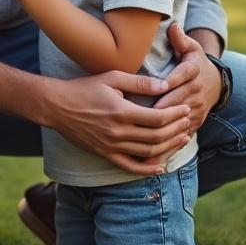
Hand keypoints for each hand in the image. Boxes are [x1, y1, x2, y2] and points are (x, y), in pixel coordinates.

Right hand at [43, 70, 193, 174]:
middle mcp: (118, 132)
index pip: (157, 118)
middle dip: (176, 130)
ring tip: (182, 139)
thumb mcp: (112, 77)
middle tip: (188, 122)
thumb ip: (139, 83)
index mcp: (121, 111)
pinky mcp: (104, 154)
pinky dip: (147, 169)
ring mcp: (111, 146)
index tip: (185, 108)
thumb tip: (165, 85)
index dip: (175, 115)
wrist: (57, 106)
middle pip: (156, 136)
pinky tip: (160, 166)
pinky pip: (129, 166)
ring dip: (168, 147)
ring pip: (147, 152)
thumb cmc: (84, 88)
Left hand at [154, 24, 221, 134]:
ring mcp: (198, 107)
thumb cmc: (195, 62)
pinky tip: (153, 142)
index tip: (159, 86)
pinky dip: (169, 136)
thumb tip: (173, 26)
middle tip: (141, 112)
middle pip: (178, 99)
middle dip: (161, 106)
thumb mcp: (191, 48)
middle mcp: (197, 90)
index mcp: (194, 70)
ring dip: (164, 124)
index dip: (171, 81)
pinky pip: (182, 130)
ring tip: (144, 129)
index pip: (182, 75)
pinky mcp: (197, 121)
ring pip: (180, 117)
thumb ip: (180, 39)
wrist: (215, 83)